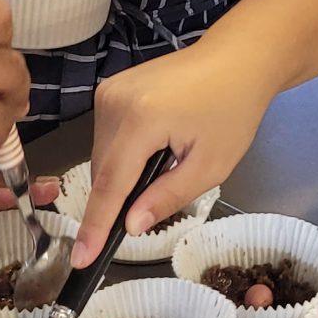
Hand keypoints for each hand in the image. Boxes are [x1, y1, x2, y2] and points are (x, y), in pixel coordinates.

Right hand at [73, 38, 277, 266]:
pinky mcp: (110, 89)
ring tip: (167, 160)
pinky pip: (107, 137)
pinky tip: (155, 147)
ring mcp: (109, 91)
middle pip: (103, 172)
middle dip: (120, 197)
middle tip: (161, 194)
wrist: (237, 59)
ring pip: (102, 156)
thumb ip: (167, 197)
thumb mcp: (210, 165)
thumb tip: (131, 225)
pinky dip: (124, 154)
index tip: (81, 258)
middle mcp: (115, 102)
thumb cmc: (232, 109)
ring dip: (123, 174)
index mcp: (141, 119)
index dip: (95, 227)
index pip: (110, 185)